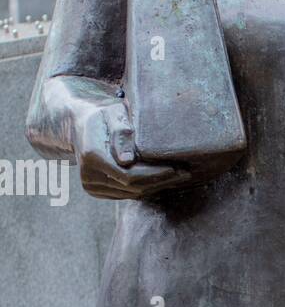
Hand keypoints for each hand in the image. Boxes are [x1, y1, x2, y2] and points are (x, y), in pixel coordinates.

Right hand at [72, 99, 187, 199]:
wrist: (77, 123)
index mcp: (92, 155)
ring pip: (130, 194)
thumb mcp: (113, 112)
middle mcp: (88, 175)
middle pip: (132, 187)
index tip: (178, 169)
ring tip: (177, 177)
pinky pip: (125, 195)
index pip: (130, 175)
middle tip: (185, 174)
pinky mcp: (95, 191)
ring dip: (155, 187)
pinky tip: (161, 180)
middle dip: (161, 182)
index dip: (156, 175)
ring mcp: (90, 185)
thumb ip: (122, 132)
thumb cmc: (102, 113)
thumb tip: (127, 161)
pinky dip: (144, 189)